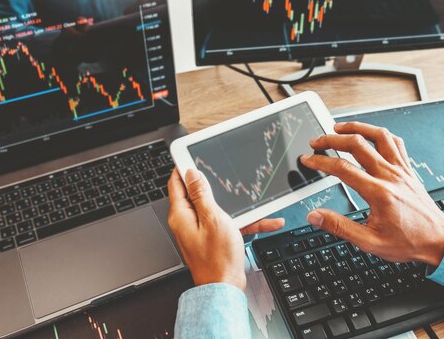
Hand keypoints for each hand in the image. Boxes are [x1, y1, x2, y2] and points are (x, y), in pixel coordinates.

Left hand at [168, 169, 284, 289]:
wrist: (225, 288)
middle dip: (214, 183)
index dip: (183, 167)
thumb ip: (201, 195)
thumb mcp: (212, 218)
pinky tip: (267, 222)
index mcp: (182, 215)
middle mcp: (188, 222)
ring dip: (237, 205)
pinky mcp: (214, 239)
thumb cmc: (218, 259)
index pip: (176, 183)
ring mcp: (201, 231)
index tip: (192, 155)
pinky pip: (230, 224)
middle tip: (226, 172)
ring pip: (218, 209)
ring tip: (253, 200)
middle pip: (198, 194)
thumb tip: (191, 174)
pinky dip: (246, 222)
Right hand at [300, 122, 443, 266]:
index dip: (320, 161)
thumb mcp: (369, 242)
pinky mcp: (408, 169)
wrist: (439, 240)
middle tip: (317, 141)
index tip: (308, 159)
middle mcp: (390, 175)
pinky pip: (395, 142)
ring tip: (339, 127)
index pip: (343, 168)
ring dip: (356, 127)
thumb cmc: (408, 241)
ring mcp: (401, 169)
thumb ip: (339, 227)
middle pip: (357, 144)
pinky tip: (370, 134)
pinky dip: (380, 134)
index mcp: (378, 193)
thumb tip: (315, 216)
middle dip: (332, 139)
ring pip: (378, 136)